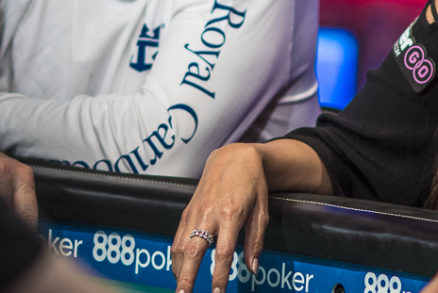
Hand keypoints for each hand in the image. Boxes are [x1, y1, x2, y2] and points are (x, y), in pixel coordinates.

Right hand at [171, 143, 269, 292]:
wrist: (234, 157)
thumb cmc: (252, 184)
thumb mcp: (262, 212)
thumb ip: (256, 242)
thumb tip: (252, 269)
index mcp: (231, 213)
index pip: (223, 252)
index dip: (220, 275)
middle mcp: (209, 213)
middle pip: (194, 251)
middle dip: (187, 277)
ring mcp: (195, 211)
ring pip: (181, 246)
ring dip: (178, 270)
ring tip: (180, 289)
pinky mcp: (187, 210)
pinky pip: (177, 238)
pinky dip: (175, 256)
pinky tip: (178, 270)